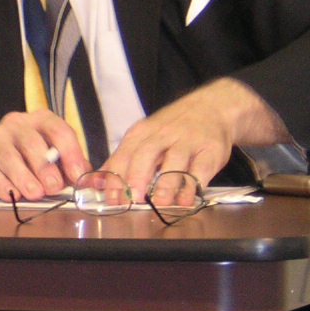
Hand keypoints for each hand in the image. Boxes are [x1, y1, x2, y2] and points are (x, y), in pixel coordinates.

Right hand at [0, 109, 90, 201]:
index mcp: (40, 120)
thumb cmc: (26, 156)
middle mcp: (17, 124)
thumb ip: (68, 164)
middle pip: (32, 142)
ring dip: (24, 177)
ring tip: (35, 193)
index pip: (58, 130)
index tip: (76, 174)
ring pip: (10, 157)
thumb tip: (85, 178)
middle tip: (54, 187)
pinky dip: (3, 185)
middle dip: (45, 168)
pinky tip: (13, 195)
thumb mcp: (50, 154)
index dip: (70, 153)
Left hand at [102, 77, 287, 197]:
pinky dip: (193, 186)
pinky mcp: (210, 151)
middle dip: (138, 176)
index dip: (116, 177)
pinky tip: (186, 200)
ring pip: (174, 162)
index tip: (111, 199)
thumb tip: (97, 183)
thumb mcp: (144, 137)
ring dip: (166, 184)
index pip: (124, 155)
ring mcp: (187, 142)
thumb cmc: (172, 128)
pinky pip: (200, 169)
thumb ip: (122, 160)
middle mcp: (163, 135)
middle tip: (134, 198)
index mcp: (142, 133)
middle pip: (146, 154)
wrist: (212, 108)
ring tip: (160, 202)